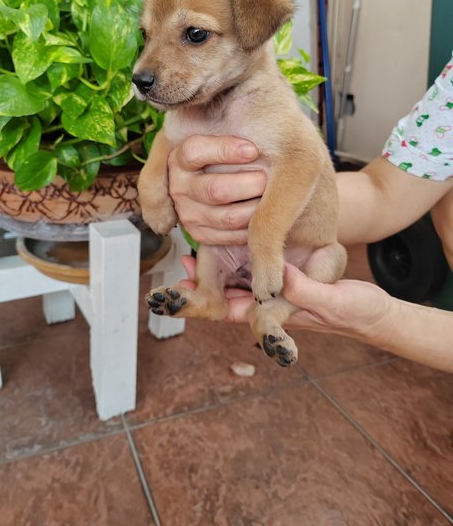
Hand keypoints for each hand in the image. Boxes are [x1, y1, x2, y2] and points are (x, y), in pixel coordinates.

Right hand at [168, 135, 266, 244]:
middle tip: (268, 177)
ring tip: (271, 194)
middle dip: (249, 185)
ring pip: (227, 216)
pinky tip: (262, 213)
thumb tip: (235, 146)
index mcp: (183, 154)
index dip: (224, 151)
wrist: (259, 173)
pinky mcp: (198, 233)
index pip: (194, 151)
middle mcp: (179, 183)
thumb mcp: (241, 130)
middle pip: (214, 189)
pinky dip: (252, 229)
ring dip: (256, 208)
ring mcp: (187, 211)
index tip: (253, 149)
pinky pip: (228, 237)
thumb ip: (233, 121)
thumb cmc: (252, 148)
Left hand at [180, 255, 395, 341]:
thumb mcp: (331, 301)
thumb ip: (303, 292)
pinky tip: (227, 239)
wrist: (376, 311)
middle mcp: (269, 303)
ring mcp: (276, 290)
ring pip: (235, 282)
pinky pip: (254, 266)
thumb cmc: (358, 312)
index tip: (179, 292)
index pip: (230, 311)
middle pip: (224, 299)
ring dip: (213, 273)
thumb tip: (275, 279)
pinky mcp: (286, 276)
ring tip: (193, 256)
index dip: (202, 303)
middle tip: (177, 273)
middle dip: (198, 290)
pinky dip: (236, 256)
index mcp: (275, 314)